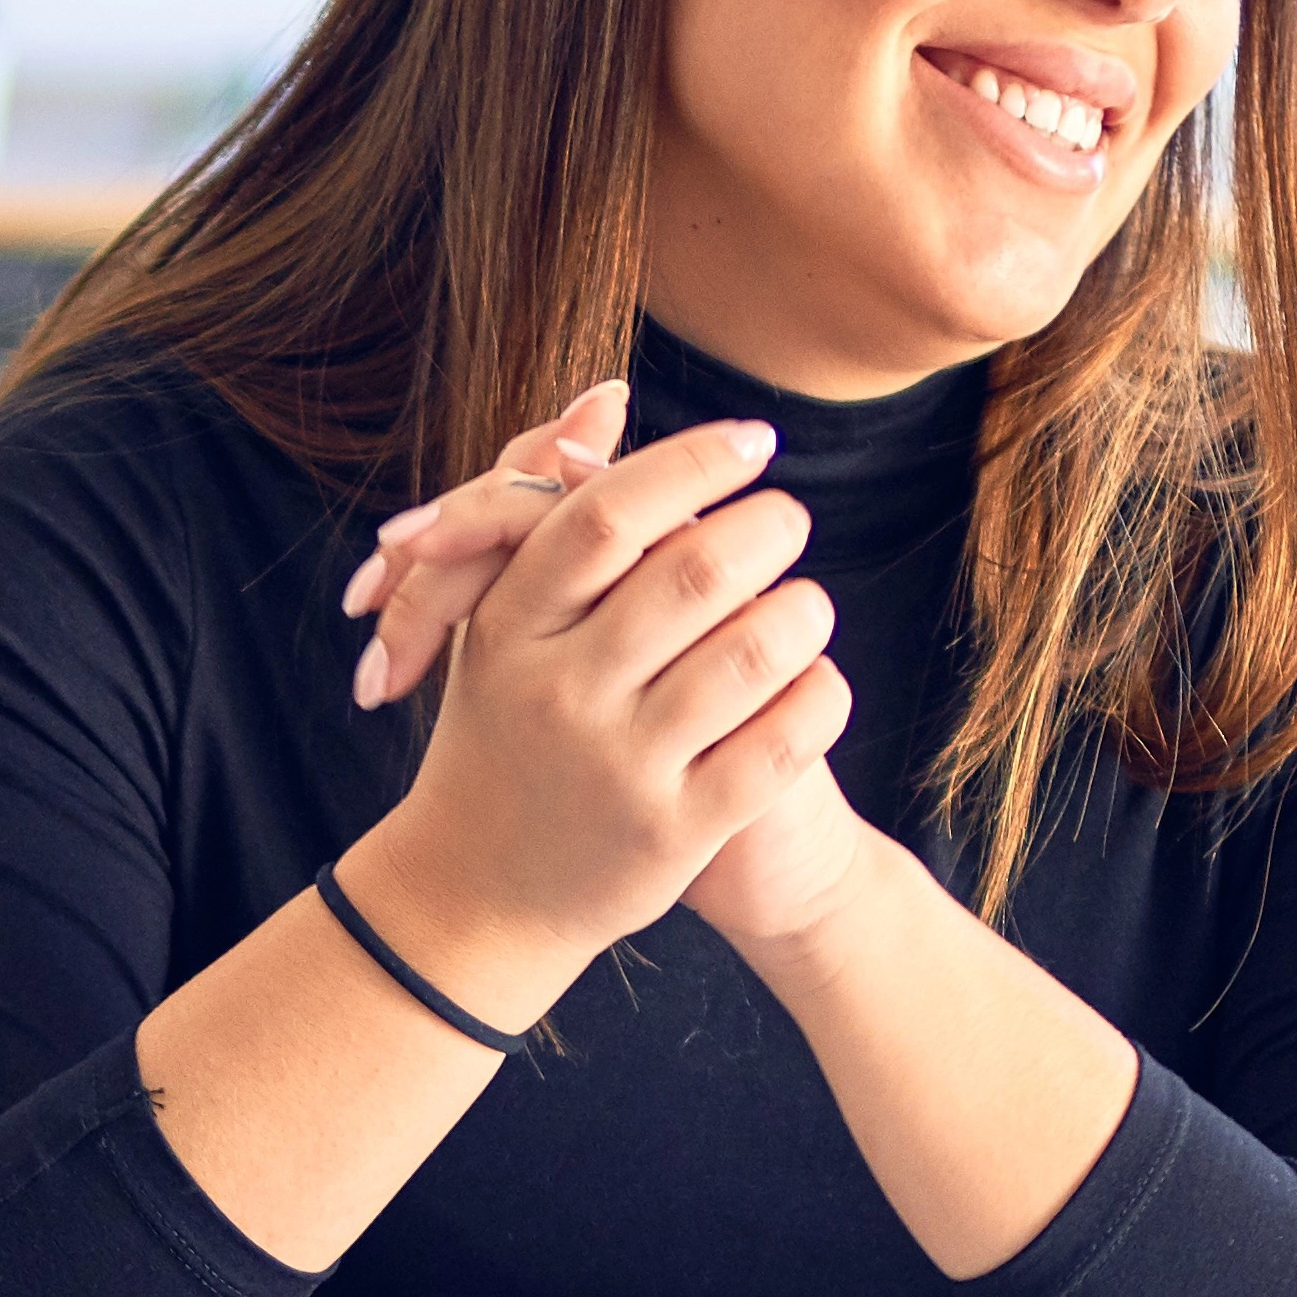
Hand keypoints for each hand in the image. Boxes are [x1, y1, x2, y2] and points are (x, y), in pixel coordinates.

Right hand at [335, 398, 843, 1005]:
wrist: (478, 897)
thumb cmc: (506, 731)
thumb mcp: (503, 625)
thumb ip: (556, 511)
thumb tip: (606, 400)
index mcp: (509, 630)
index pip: (604, 516)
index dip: (690, 464)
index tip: (755, 441)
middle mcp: (558, 697)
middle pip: (692, 573)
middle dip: (766, 527)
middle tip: (788, 518)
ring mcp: (618, 770)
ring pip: (753, 656)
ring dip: (805, 609)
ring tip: (806, 601)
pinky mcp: (675, 836)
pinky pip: (782, 743)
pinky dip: (819, 695)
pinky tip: (812, 680)